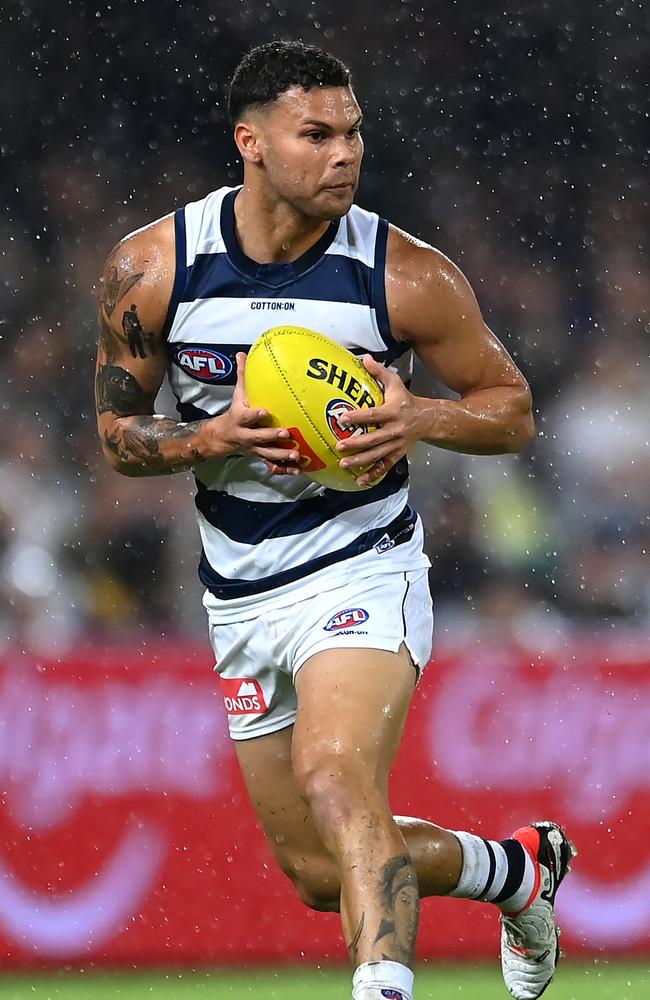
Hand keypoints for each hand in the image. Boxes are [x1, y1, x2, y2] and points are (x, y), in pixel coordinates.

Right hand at [201, 353, 302, 473]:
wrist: (222, 438)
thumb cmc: (235, 413)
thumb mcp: (236, 395)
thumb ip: (242, 376)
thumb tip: (242, 353)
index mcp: (240, 419)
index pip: (247, 416)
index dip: (255, 415)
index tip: (266, 412)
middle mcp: (246, 435)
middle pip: (258, 438)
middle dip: (272, 436)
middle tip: (287, 433)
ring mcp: (254, 448)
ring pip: (267, 454)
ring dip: (281, 455)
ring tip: (296, 456)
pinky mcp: (260, 456)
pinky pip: (272, 465)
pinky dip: (284, 469)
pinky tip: (297, 470)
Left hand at [336, 355, 424, 486]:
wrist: (428, 419)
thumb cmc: (406, 399)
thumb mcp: (395, 383)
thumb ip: (379, 372)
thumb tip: (363, 358)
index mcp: (393, 411)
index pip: (374, 415)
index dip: (358, 417)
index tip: (342, 418)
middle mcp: (396, 429)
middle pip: (375, 439)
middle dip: (357, 444)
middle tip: (339, 446)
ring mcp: (397, 444)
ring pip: (378, 455)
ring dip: (361, 461)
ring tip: (344, 464)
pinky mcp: (398, 454)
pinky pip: (385, 466)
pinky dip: (373, 474)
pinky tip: (360, 480)